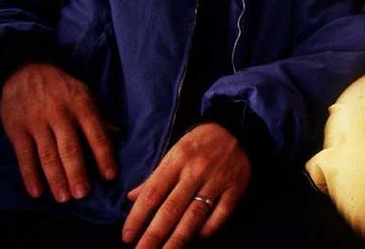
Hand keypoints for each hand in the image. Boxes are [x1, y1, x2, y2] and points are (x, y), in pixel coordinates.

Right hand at [0, 61, 116, 201]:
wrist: (24, 69)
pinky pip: (24, 156)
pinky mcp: (17, 129)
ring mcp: (37, 122)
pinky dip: (30, 175)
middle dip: (77, 172)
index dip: (104, 156)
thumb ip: (98, 118)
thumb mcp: (84, 95)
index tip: (110, 176)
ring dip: (56, 178)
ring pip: (48, 154)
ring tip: (64, 198)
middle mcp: (60, 114)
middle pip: (70, 148)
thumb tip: (117, 136)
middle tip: (83, 194)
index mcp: (81, 105)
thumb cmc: (61, 88)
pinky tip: (37, 192)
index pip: (96, 134)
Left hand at [121, 123, 250, 248]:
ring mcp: (218, 179)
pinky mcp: (236, 186)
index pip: (153, 193)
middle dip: (154, 235)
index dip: (138, 217)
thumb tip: (131, 198)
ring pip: (195, 215)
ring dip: (178, 239)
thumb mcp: (173, 152)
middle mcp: (196, 171)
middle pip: (172, 209)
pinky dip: (209, 228)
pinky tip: (196, 238)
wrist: (236, 127)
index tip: (127, 237)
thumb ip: (154, 177)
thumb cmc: (199, 143)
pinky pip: (221, 213)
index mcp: (177, 159)